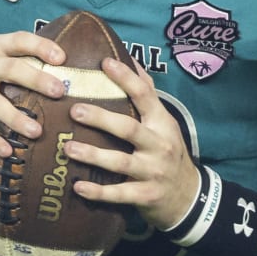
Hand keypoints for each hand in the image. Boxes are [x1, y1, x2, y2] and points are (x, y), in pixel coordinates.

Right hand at [0, 31, 68, 157]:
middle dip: (37, 80)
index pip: (20, 41)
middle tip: (59, 91)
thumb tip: (65, 70)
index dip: (41, 46)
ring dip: (17, 118)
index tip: (62, 58)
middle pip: (12, 70)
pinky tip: (8, 151)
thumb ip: (19, 59)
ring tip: (37, 132)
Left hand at [63, 58, 199, 230]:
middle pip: (128, 129)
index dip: (126, 78)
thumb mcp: (164, 122)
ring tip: (68, 148)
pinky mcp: (145, 195)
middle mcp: (159, 145)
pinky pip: (118, 193)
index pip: (145, 95)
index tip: (105, 62)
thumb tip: (130, 59)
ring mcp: (152, 171)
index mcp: (161, 123)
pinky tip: (77, 186)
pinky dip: (98, 192)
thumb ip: (147, 93)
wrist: (188, 195)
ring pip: (120, 162)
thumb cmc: (168, 151)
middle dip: (101, 119)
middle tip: (74, 111)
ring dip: (93, 155)